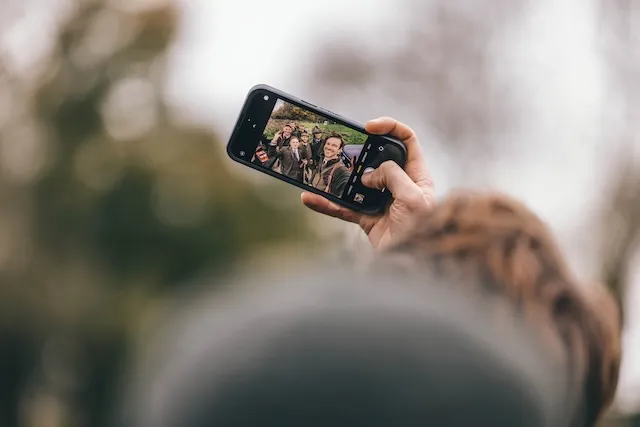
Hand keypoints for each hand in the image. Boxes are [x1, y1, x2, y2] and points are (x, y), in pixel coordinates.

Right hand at [301, 117, 434, 249]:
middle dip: (359, 151)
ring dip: (337, 178)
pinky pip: (343, 207)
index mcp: (418, 174)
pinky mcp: (366, 218)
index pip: (406, 140)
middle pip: (377, 158)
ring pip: (355, 182)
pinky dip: (326, 204)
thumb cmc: (423, 232)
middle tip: (344, 150)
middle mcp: (400, 184)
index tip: (369, 127)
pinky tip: (310, 199)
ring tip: (322, 171)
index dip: (390, 127)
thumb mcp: (413, 197)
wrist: (414, 265)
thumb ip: (392, 176)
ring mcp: (381, 201)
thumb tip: (369, 175)